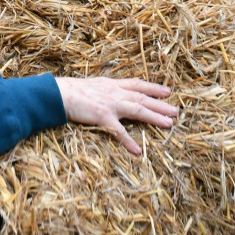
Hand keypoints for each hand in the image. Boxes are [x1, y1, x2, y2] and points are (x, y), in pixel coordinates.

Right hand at [55, 77, 177, 154]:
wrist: (59, 93)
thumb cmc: (72, 90)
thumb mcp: (93, 84)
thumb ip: (104, 89)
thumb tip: (110, 92)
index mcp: (112, 84)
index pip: (137, 84)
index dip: (153, 87)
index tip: (167, 90)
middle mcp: (115, 92)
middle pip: (142, 98)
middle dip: (160, 104)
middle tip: (175, 110)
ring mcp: (110, 104)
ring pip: (138, 110)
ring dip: (154, 117)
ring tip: (169, 124)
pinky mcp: (103, 116)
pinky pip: (119, 131)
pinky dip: (128, 141)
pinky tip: (138, 150)